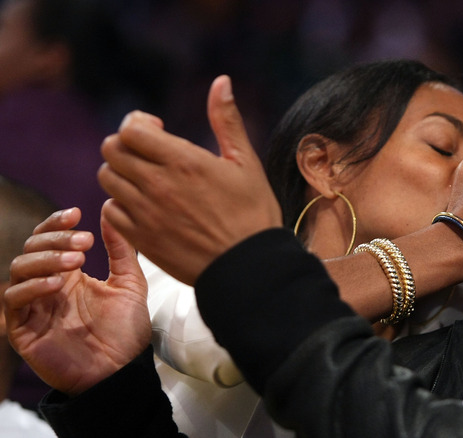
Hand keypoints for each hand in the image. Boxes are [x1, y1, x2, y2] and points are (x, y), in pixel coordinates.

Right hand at [3, 207, 149, 395]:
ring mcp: (32, 307)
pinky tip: (58, 283)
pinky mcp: (22, 330)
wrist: (123, 371)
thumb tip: (108, 210)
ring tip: (76, 261)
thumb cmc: (127, 331)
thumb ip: (121, 249)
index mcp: (69, 274)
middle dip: (55, 239)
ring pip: (18, 269)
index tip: (77, 214)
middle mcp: (47, 287)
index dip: (57, 223)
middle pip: (32, 248)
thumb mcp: (131, 283)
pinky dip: (33, 286)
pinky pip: (14, 299)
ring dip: (45, 259)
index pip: (49, 239)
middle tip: (85, 241)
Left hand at [99, 75, 282, 284]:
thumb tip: (221, 81)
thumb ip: (226, 120)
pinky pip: (110, 210)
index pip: (131, 129)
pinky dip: (120, 203)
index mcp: (183, 161)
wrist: (248, 266)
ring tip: (144, 178)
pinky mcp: (141, 238)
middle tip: (147, 152)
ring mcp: (146, 213)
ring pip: (107, 178)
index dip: (138, 123)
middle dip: (126, 144)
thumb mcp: (246, 162)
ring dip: (121, 172)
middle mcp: (158, 184)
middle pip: (112, 150)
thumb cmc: (253, 214)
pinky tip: (142, 204)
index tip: (156, 129)